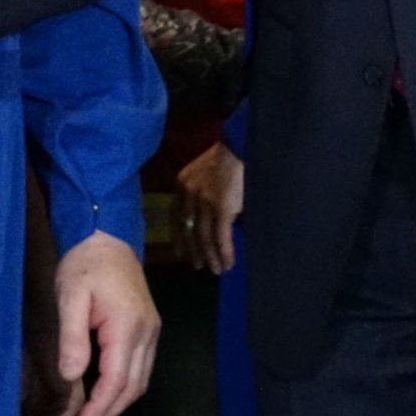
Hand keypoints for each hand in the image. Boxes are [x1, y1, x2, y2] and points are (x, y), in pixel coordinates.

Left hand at [53, 231, 158, 415]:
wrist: (107, 236)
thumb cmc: (84, 264)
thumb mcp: (70, 296)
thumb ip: (72, 337)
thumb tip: (71, 376)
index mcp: (127, 325)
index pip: (116, 380)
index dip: (100, 408)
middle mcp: (147, 332)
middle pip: (133, 387)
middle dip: (109, 413)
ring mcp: (151, 331)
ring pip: (141, 380)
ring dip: (119, 403)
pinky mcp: (149, 328)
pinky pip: (141, 367)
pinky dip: (125, 387)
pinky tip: (106, 393)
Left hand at [175, 143, 242, 274]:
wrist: (240, 146)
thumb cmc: (225, 158)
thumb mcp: (202, 172)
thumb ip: (196, 192)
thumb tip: (202, 217)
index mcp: (182, 185)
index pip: (176, 218)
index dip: (179, 238)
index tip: (181, 253)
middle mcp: (189, 194)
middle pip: (188, 230)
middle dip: (193, 251)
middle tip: (197, 266)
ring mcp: (205, 202)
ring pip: (204, 237)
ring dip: (210, 256)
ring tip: (215, 269)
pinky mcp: (222, 208)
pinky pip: (221, 237)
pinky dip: (224, 252)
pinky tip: (228, 262)